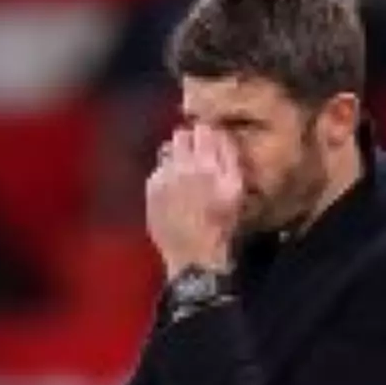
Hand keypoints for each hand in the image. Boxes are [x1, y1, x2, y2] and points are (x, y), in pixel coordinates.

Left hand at [146, 124, 242, 278]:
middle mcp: (180, 165)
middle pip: (180, 135)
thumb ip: (229, 156)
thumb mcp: (235, 189)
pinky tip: (173, 192)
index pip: (203, 129)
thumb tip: (220, 133)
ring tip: (184, 174)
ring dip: (175, 158)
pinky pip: (156, 172)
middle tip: (197, 156)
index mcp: (206, 162)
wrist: (194, 255)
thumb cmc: (221, 224)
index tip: (209, 141)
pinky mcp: (150, 190)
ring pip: (166, 151)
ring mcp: (162, 177)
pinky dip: (164, 176)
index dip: (207, 133)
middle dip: (188, 142)